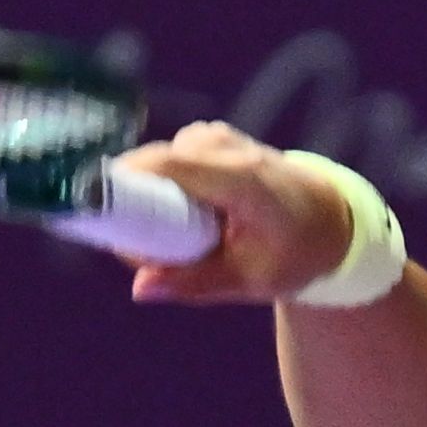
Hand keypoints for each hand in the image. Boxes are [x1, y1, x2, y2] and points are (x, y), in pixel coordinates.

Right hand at [104, 122, 351, 304]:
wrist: (329, 219)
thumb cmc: (294, 253)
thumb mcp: (252, 280)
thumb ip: (195, 284)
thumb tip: (139, 288)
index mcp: (244, 180)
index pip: (169, 165)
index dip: (124, 181)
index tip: (98, 213)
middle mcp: (229, 149)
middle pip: (154, 165)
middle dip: (135, 206)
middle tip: (143, 254)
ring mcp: (218, 138)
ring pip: (158, 165)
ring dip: (153, 201)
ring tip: (180, 242)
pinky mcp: (209, 138)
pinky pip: (168, 161)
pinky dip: (165, 189)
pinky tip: (186, 220)